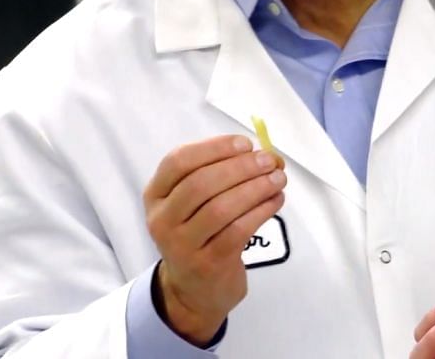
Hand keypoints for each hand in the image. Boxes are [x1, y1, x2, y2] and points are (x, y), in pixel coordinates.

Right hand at [143, 134, 286, 344]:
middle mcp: (162, 219)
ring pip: (221, 208)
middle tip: (270, 160)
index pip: (178, 161)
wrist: (193, 290)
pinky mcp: (207, 264)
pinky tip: (276, 201)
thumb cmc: (200, 233)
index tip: (246, 143)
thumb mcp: (195, 203)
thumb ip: (220, 174)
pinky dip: (262, 211)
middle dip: (241, 167)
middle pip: (201, 183)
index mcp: (156, 195)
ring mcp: (182, 245)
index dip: (214, 147)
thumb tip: (263, 153)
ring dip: (256, 188)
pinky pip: (238, 230)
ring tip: (278, 179)